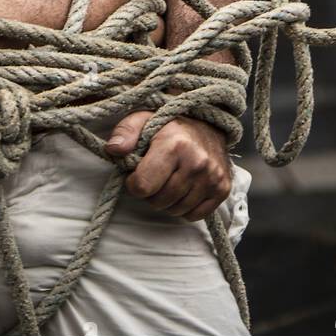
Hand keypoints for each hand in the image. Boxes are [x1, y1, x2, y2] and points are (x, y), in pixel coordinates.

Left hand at [105, 109, 231, 221]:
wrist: (208, 123)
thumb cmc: (169, 124)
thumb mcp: (142, 119)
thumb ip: (125, 132)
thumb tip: (113, 149)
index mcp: (174, 145)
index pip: (143, 186)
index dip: (133, 183)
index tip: (135, 173)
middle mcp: (196, 162)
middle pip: (158, 201)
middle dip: (149, 193)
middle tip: (152, 176)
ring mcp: (212, 177)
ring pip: (175, 210)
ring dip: (166, 201)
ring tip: (167, 180)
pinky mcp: (223, 189)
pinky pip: (194, 215)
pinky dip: (184, 207)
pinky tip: (182, 188)